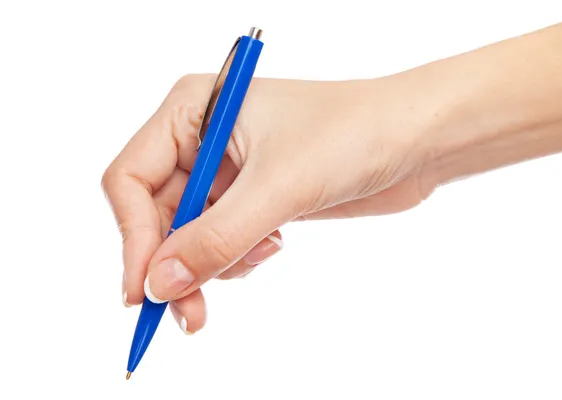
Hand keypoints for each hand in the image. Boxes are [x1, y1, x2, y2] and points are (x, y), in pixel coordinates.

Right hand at [102, 73, 434, 333]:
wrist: (414, 139)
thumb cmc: (352, 134)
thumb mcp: (278, 188)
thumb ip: (214, 238)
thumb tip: (158, 285)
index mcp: (192, 109)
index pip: (129, 179)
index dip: (132, 238)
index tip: (144, 291)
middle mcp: (202, 136)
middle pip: (155, 214)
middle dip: (173, 264)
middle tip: (189, 313)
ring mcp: (228, 169)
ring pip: (188, 234)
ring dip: (212, 262)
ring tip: (260, 256)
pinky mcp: (254, 195)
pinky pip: (222, 239)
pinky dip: (237, 256)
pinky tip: (272, 245)